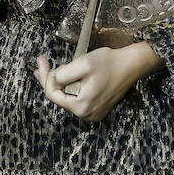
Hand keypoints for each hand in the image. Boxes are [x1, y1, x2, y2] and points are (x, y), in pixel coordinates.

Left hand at [32, 42, 163, 121]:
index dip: (44, 76)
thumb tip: (52, 78)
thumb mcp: (83, 64)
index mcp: (81, 106)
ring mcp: (93, 113)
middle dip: (49, 79)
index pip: (52, 94)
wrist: (132, 64)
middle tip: (42, 62)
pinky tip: (66, 74)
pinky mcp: (98, 107)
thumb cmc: (109, 62)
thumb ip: (63, 74)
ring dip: (59, 82)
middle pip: (59, 97)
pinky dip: (70, 86)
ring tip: (52, 67)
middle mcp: (86, 115)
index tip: (41, 60)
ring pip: (67, 97)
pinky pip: (77, 97)